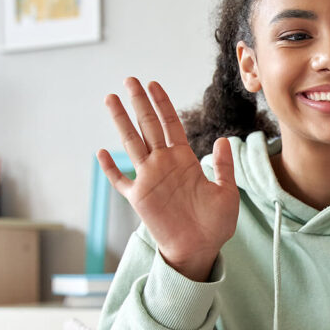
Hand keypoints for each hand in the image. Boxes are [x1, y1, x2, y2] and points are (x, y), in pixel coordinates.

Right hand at [99, 77, 238, 280]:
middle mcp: (164, 164)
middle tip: (129, 80)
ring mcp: (149, 179)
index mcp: (184, 160)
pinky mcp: (138, 198)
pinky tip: (102, 153)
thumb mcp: (227, 192)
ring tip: (111, 99)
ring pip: (132, 143)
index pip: (170, 124)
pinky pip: (120, 180)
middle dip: (139, 102)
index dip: (162, 104)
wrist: (200, 249)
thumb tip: (224, 140)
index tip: (153, 84)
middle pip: (148, 126)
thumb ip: (223, 167)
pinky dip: (111, 168)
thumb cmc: (215, 224)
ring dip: (122, 121)